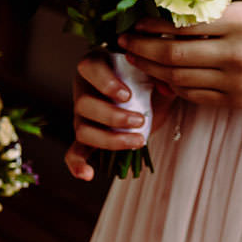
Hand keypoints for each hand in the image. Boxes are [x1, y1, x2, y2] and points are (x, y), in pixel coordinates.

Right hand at [65, 54, 150, 180]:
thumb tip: (166, 88)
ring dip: (109, 140)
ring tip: (138, 141)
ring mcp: (83, 116)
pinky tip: (87, 175)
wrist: (151, 96)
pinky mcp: (87, 138)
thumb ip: (160, 73)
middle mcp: (84, 90)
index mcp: (97, 66)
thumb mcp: (157, 71)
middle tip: (140, 120)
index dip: (105, 83)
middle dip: (112, 116)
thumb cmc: (148, 77)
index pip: (89, 69)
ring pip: (82, 130)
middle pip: (83, 104)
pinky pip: (75, 152)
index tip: (127, 95)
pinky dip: (77, 164)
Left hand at [117, 0, 241, 111]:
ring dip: (150, 69)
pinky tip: (161, 77)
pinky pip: (194, 96)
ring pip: (178, 79)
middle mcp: (236, 53)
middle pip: (172, 55)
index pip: (183, 23)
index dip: (151, 24)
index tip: (133, 20)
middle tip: (122, 42)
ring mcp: (236, 81)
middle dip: (140, 49)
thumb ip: (223, 3)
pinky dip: (173, 87)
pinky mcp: (237, 101)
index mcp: (241, 21)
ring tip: (135, 58)